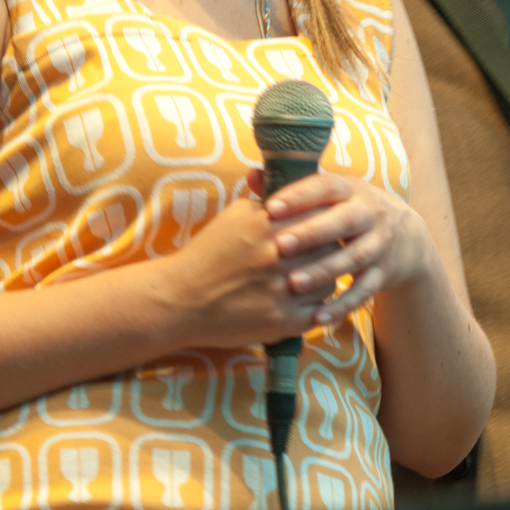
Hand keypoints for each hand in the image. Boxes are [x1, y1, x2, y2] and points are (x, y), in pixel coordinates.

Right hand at [159, 172, 340, 347]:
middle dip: (327, 248)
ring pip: (329, 279)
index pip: (320, 217)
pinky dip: (316, 304)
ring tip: (308, 275)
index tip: (322, 226)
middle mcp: (277, 257)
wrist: (180, 299)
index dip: (325, 221)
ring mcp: (281, 292)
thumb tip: (300, 188)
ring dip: (323, 277)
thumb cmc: (210, 253)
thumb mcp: (237, 214)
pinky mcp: (282, 322)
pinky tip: (303, 298)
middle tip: (319, 251)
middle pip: (329, 247)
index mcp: (267, 225)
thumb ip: (269, 199)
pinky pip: (319, 310)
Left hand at [264, 171, 436, 324]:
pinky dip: (342, 305)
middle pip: (342, 222)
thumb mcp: (331, 195)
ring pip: (353, 258)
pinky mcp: (383, 274)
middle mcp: (369, 214)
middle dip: (312, 233)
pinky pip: (363, 292)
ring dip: (324, 271)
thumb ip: (292, 188)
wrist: (406, 236)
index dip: (300, 196)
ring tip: (294, 283)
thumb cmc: (350, 211)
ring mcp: (378, 245)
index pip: (326, 186)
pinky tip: (318, 317)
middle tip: (280, 246)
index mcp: (351, 190)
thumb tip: (252, 176)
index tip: (270, 208)